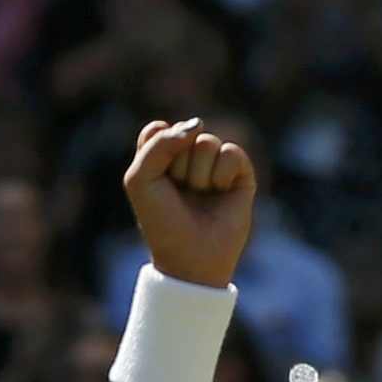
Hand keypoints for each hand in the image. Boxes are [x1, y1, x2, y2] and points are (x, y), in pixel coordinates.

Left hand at [123, 117, 255, 286]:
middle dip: (178, 167)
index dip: (157, 152)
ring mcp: (215, 163)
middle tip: (180, 194)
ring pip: (207, 142)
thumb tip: (198, 124)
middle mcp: (189, 157)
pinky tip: (221, 192)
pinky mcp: (240, 173)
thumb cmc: (162, 222)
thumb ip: (158, 143)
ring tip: (200, 196)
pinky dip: (222, 175)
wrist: (191, 258)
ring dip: (199, 174)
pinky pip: (231, 152)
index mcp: (162, 157)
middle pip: (184, 133)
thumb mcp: (140, 180)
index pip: (158, 129)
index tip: (156, 181)